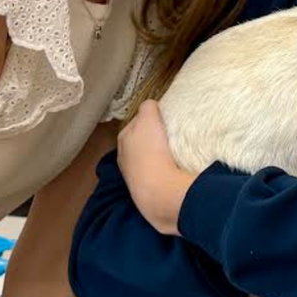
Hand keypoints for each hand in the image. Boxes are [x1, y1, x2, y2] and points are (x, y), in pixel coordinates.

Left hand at [117, 100, 195, 235]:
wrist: (159, 190)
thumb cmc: (152, 150)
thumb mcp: (149, 118)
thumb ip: (148, 106)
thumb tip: (151, 105)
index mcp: (123, 137)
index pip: (137, 121)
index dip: (151, 118)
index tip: (165, 121)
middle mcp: (124, 156)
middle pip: (142, 139)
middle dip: (153, 137)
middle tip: (171, 135)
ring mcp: (133, 174)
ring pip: (148, 156)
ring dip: (158, 154)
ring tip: (173, 153)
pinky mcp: (145, 188)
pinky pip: (155, 171)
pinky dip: (162, 168)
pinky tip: (172, 168)